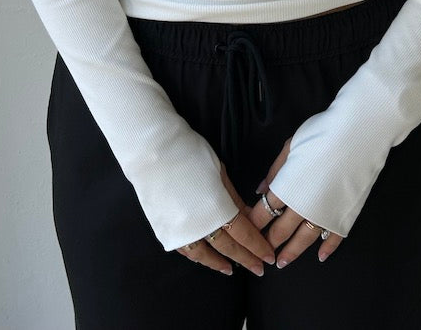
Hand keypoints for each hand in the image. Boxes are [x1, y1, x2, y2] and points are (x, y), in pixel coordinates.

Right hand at [175, 161, 275, 276]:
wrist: (152, 150)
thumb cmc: (190, 153)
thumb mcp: (220, 172)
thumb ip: (233, 199)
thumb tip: (247, 216)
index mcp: (219, 209)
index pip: (244, 235)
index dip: (258, 247)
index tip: (268, 256)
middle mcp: (201, 226)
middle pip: (229, 248)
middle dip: (247, 259)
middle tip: (259, 269)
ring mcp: (181, 232)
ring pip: (206, 255)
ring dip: (221, 263)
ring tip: (232, 269)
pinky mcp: (165, 231)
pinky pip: (185, 250)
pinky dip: (198, 256)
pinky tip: (205, 258)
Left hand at [248, 136, 343, 268]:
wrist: (358, 134)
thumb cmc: (322, 133)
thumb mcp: (291, 145)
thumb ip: (275, 170)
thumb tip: (260, 190)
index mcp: (287, 187)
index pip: (265, 212)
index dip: (254, 223)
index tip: (248, 229)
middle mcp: (303, 206)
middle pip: (281, 230)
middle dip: (269, 242)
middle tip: (261, 251)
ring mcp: (325, 213)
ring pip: (304, 240)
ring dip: (291, 252)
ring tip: (282, 262)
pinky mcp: (345, 215)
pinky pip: (334, 238)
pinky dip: (328, 249)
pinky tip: (320, 256)